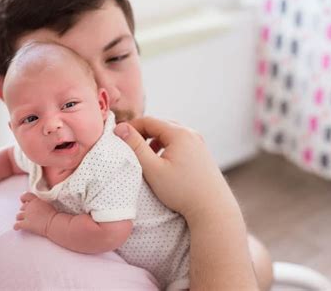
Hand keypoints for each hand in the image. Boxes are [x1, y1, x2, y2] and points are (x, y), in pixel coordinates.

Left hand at [14, 192, 56, 235]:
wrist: (54, 223)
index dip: (23, 198)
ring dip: (20, 218)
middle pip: (22, 208)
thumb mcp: (47, 204)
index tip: (24, 201)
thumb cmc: (54, 215)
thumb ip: (40, 203)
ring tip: (22, 221)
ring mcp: (27, 215)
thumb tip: (38, 206)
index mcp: (36, 200)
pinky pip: (17, 225)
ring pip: (18, 216)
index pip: (26, 196)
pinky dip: (16, 226)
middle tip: (27, 214)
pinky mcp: (26, 224)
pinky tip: (16, 228)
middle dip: (24, 211)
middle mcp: (30, 206)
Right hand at [114, 117, 229, 219]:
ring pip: (170, 134)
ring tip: (145, 156)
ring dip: (154, 141)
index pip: (148, 121)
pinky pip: (180, 143)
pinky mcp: (202, 154)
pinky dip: (167, 147)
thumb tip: (120, 128)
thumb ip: (135, 147)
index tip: (118, 139)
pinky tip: (162, 162)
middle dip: (143, 133)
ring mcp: (199, 143)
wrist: (213, 209)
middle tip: (130, 147)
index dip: (131, 128)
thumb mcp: (153, 169)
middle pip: (160, 125)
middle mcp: (191, 134)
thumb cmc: (182, 191)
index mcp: (179, 133)